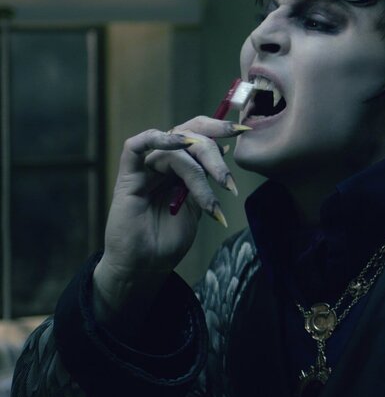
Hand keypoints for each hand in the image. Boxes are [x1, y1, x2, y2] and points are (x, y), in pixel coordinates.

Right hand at [94, 116, 247, 324]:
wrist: (145, 268)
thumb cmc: (169, 241)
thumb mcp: (198, 205)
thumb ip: (206, 179)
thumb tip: (225, 150)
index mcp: (179, 167)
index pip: (198, 134)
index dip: (220, 128)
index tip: (245, 130)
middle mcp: (162, 164)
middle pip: (189, 136)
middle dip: (214, 152)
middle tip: (228, 182)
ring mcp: (144, 170)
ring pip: (174, 148)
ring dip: (199, 168)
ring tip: (215, 191)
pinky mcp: (127, 178)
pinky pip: (135, 146)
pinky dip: (158, 139)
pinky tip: (179, 144)